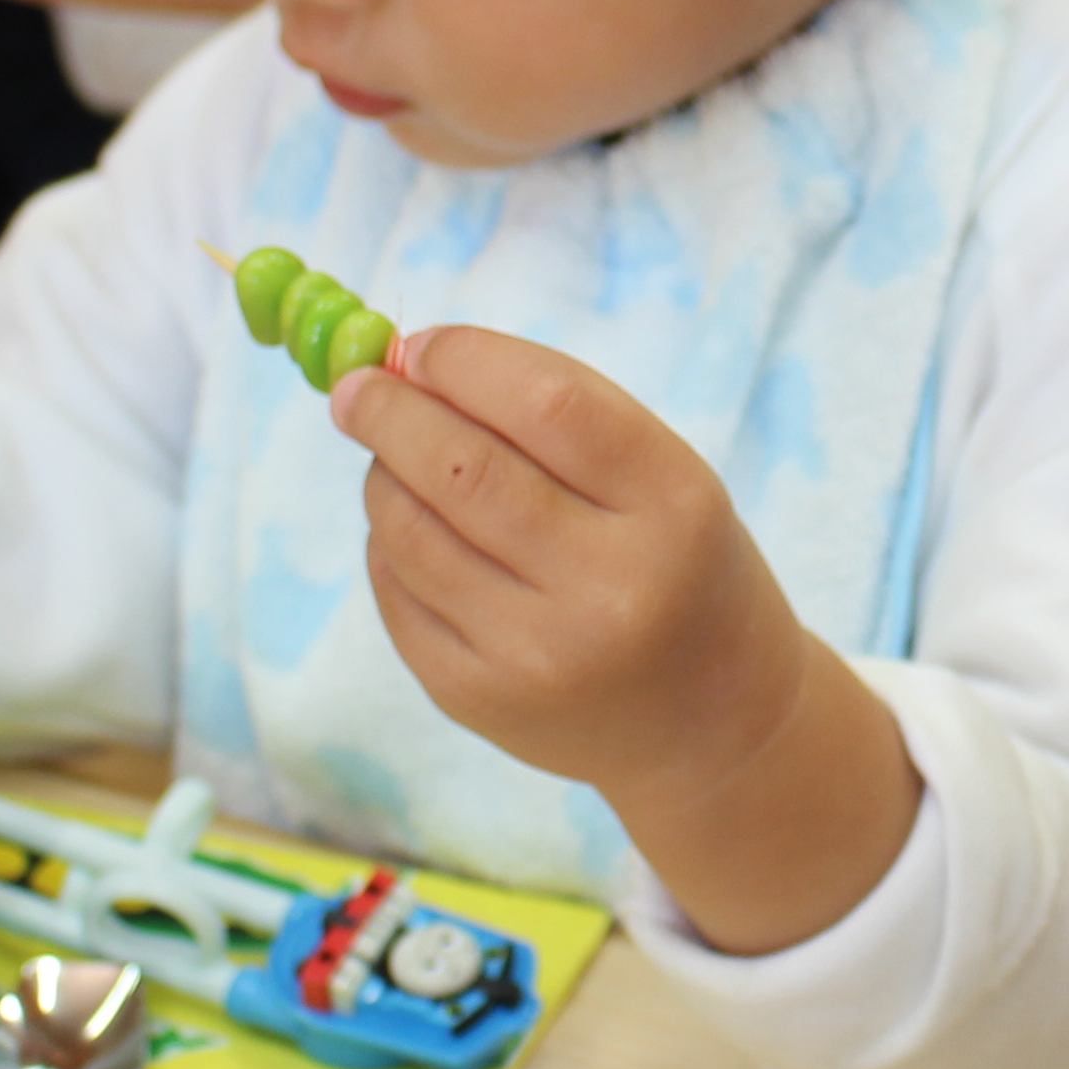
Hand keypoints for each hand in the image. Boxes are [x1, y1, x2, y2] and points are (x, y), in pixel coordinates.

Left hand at [328, 325, 916, 949]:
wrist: (710, 723)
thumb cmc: (679, 566)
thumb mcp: (664, 477)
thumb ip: (555, 410)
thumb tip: (409, 359)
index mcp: (673, 511)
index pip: (548, 405)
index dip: (465, 360)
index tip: (420, 344)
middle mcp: (609, 590)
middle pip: (464, 469)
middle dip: (391, 410)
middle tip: (359, 386)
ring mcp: (534, 656)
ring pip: (410, 530)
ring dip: (384, 474)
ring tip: (394, 457)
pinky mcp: (474, 698)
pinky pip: (396, 592)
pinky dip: (390, 541)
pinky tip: (414, 529)